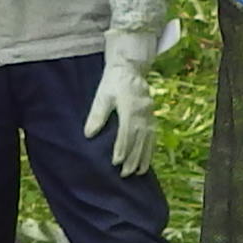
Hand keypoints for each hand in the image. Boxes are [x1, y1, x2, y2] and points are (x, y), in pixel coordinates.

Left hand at [87, 27, 166, 175]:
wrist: (130, 68)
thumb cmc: (113, 82)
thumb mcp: (102, 96)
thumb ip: (97, 115)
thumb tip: (89, 134)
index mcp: (130, 107)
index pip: (126, 132)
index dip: (121, 148)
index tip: (116, 162)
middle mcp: (142, 113)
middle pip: (138, 139)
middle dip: (132, 158)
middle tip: (125, 174)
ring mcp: (149, 115)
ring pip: (148, 139)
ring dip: (143, 157)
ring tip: (138, 173)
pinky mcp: (152, 116)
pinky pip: (153, 135)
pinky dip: (151, 149)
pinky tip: (147, 160)